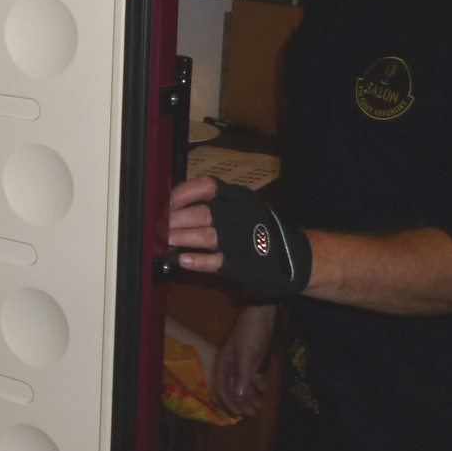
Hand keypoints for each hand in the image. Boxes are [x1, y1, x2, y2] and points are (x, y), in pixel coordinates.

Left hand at [167, 177, 311, 300]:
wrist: (296, 258)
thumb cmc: (257, 230)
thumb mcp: (241, 208)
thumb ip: (212, 205)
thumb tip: (169, 206)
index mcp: (238, 197)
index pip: (206, 186)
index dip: (181, 193)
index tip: (161, 201)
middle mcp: (242, 214)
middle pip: (202, 213)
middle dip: (174, 221)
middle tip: (155, 227)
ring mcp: (245, 239)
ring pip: (207, 236)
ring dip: (181, 239)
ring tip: (163, 241)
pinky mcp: (246, 264)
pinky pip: (217, 261)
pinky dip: (198, 261)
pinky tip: (182, 260)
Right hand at [212, 305, 275, 417]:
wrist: (262, 315)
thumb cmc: (250, 333)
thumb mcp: (246, 354)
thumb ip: (241, 374)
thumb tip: (236, 394)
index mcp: (224, 363)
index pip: (222, 387)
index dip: (229, 401)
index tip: (239, 413)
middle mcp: (230, 365)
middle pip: (233, 388)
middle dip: (242, 402)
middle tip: (252, 414)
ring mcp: (241, 363)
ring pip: (243, 384)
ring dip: (250, 396)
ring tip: (259, 407)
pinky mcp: (252, 361)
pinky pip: (252, 377)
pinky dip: (257, 385)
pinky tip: (264, 389)